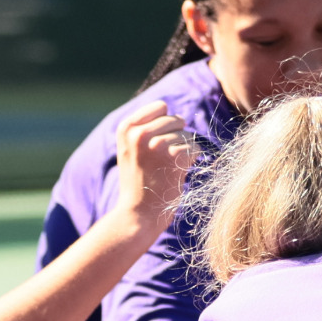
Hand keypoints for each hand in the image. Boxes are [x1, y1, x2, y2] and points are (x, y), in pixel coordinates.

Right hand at [110, 101, 193, 234]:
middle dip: (176, 138)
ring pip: (187, 135)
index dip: (165, 125)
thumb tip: (170, 109)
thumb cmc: (138, 180)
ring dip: (183, 152)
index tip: (156, 144)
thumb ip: (142, 126)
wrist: (138, 213)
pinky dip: (191, 161)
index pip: (161, 107)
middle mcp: (140, 132)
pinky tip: (177, 173)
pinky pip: (195, 147)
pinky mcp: (175, 155)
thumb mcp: (130, 148)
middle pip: (176, 120)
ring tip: (167, 169)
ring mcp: (157, 143)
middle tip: (163, 160)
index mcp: (126, 127)